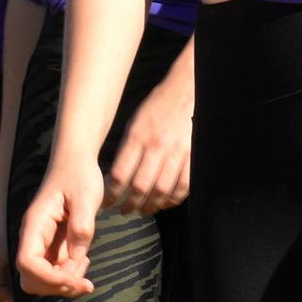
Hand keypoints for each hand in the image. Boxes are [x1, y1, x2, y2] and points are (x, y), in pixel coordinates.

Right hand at [13, 153, 103, 297]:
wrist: (75, 162)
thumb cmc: (79, 174)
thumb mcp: (86, 196)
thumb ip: (82, 227)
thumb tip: (77, 258)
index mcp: (34, 224)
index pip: (27, 263)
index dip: (49, 278)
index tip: (76, 279)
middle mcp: (33, 237)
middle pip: (31, 279)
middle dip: (57, 286)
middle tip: (85, 278)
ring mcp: (42, 244)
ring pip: (42, 280)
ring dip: (64, 283)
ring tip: (86, 266)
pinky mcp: (52, 246)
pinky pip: (54, 272)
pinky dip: (68, 276)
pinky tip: (84, 261)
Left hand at [106, 84, 192, 215]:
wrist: (187, 89)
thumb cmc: (160, 105)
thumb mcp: (136, 121)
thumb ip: (128, 148)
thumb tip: (117, 176)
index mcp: (138, 136)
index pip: (120, 174)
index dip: (111, 194)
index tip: (108, 203)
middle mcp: (156, 146)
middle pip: (140, 187)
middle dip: (129, 205)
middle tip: (125, 211)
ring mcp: (176, 152)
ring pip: (161, 190)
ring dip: (150, 206)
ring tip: (143, 210)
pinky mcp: (193, 156)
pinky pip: (182, 186)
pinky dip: (173, 199)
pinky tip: (165, 203)